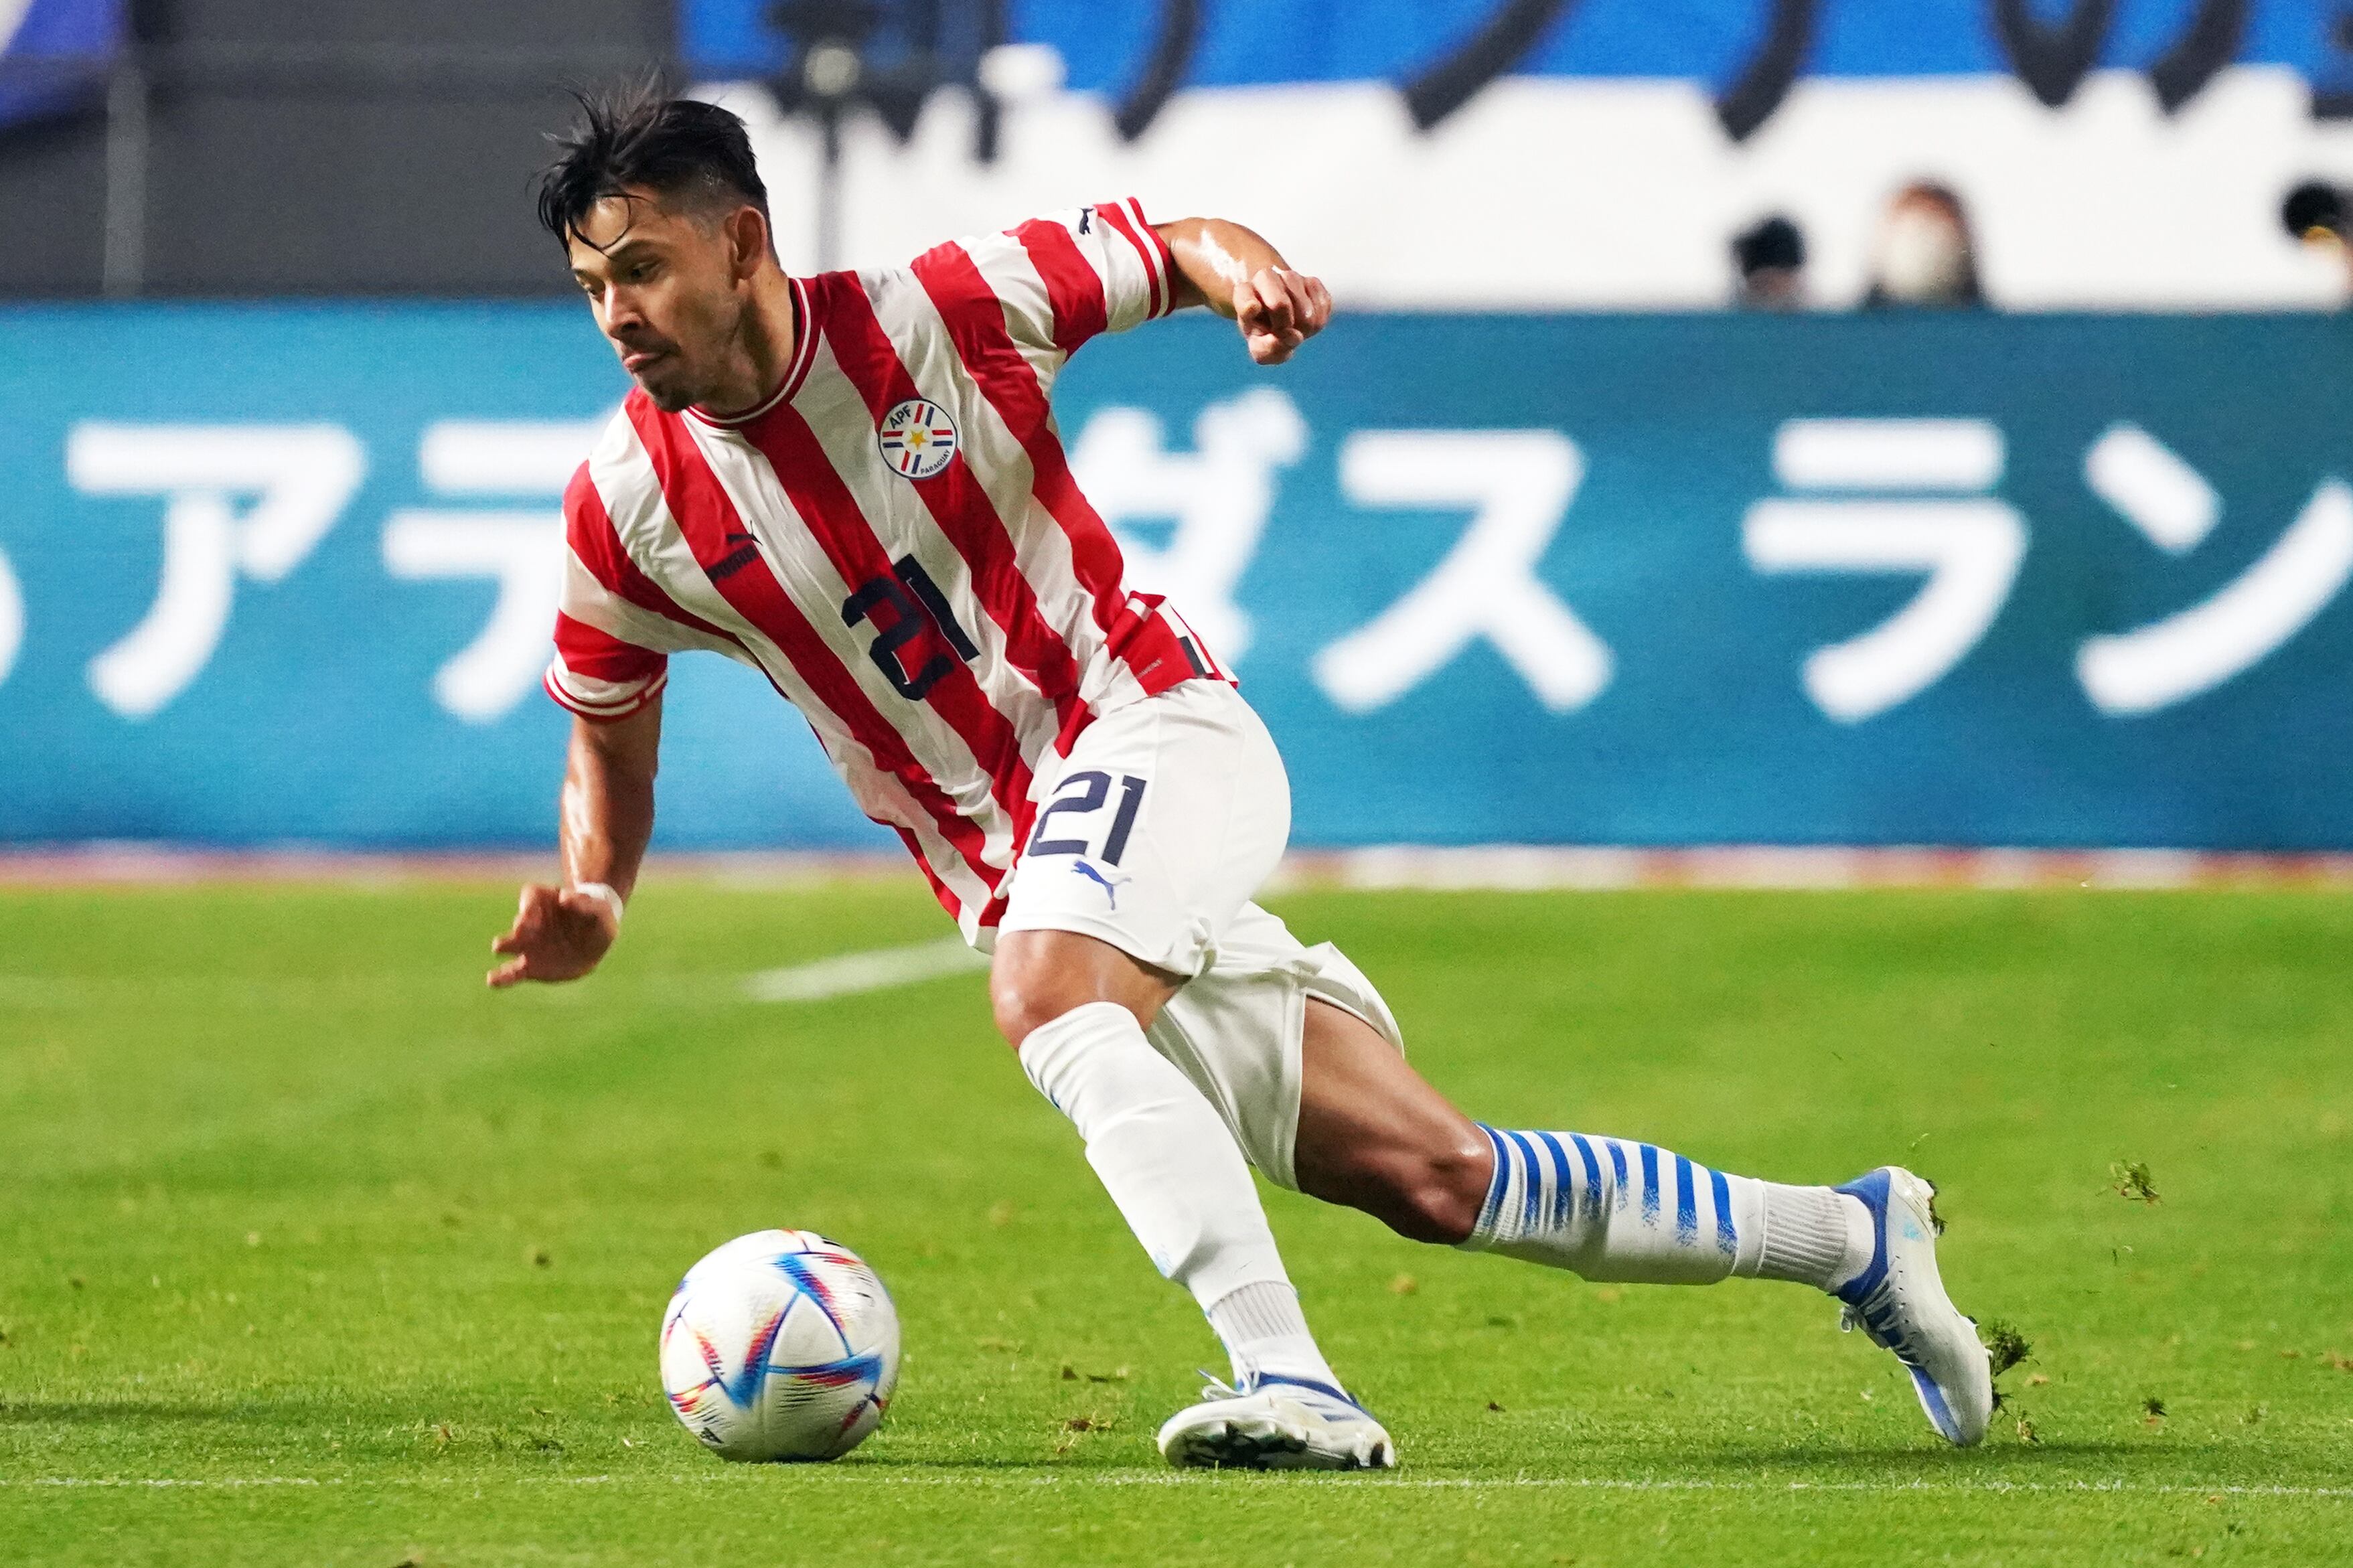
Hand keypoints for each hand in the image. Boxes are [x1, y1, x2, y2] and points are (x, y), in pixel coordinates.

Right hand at [487, 883, 619, 987]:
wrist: (595, 941)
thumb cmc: (595, 918)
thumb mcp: (598, 909)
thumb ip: (584, 903)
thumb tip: (565, 899)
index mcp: (545, 900)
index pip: (531, 895)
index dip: (530, 904)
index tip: (534, 912)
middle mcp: (531, 921)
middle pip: (520, 920)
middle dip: (521, 924)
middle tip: (523, 928)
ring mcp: (528, 944)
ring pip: (510, 944)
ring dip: (506, 944)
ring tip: (500, 948)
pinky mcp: (530, 966)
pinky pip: (512, 972)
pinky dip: (502, 977)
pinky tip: (492, 981)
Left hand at [1231, 267, 1331, 364]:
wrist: (1279, 317)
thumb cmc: (1265, 333)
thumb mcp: (1259, 348)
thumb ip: (1267, 350)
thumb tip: (1291, 337)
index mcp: (1243, 293)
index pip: (1245, 298)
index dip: (1250, 306)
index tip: (1253, 310)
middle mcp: (1265, 278)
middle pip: (1280, 304)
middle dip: (1284, 327)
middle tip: (1281, 332)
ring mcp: (1290, 277)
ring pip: (1306, 310)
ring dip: (1303, 327)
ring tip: (1294, 327)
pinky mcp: (1312, 282)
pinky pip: (1323, 305)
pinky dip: (1317, 321)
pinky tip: (1306, 320)